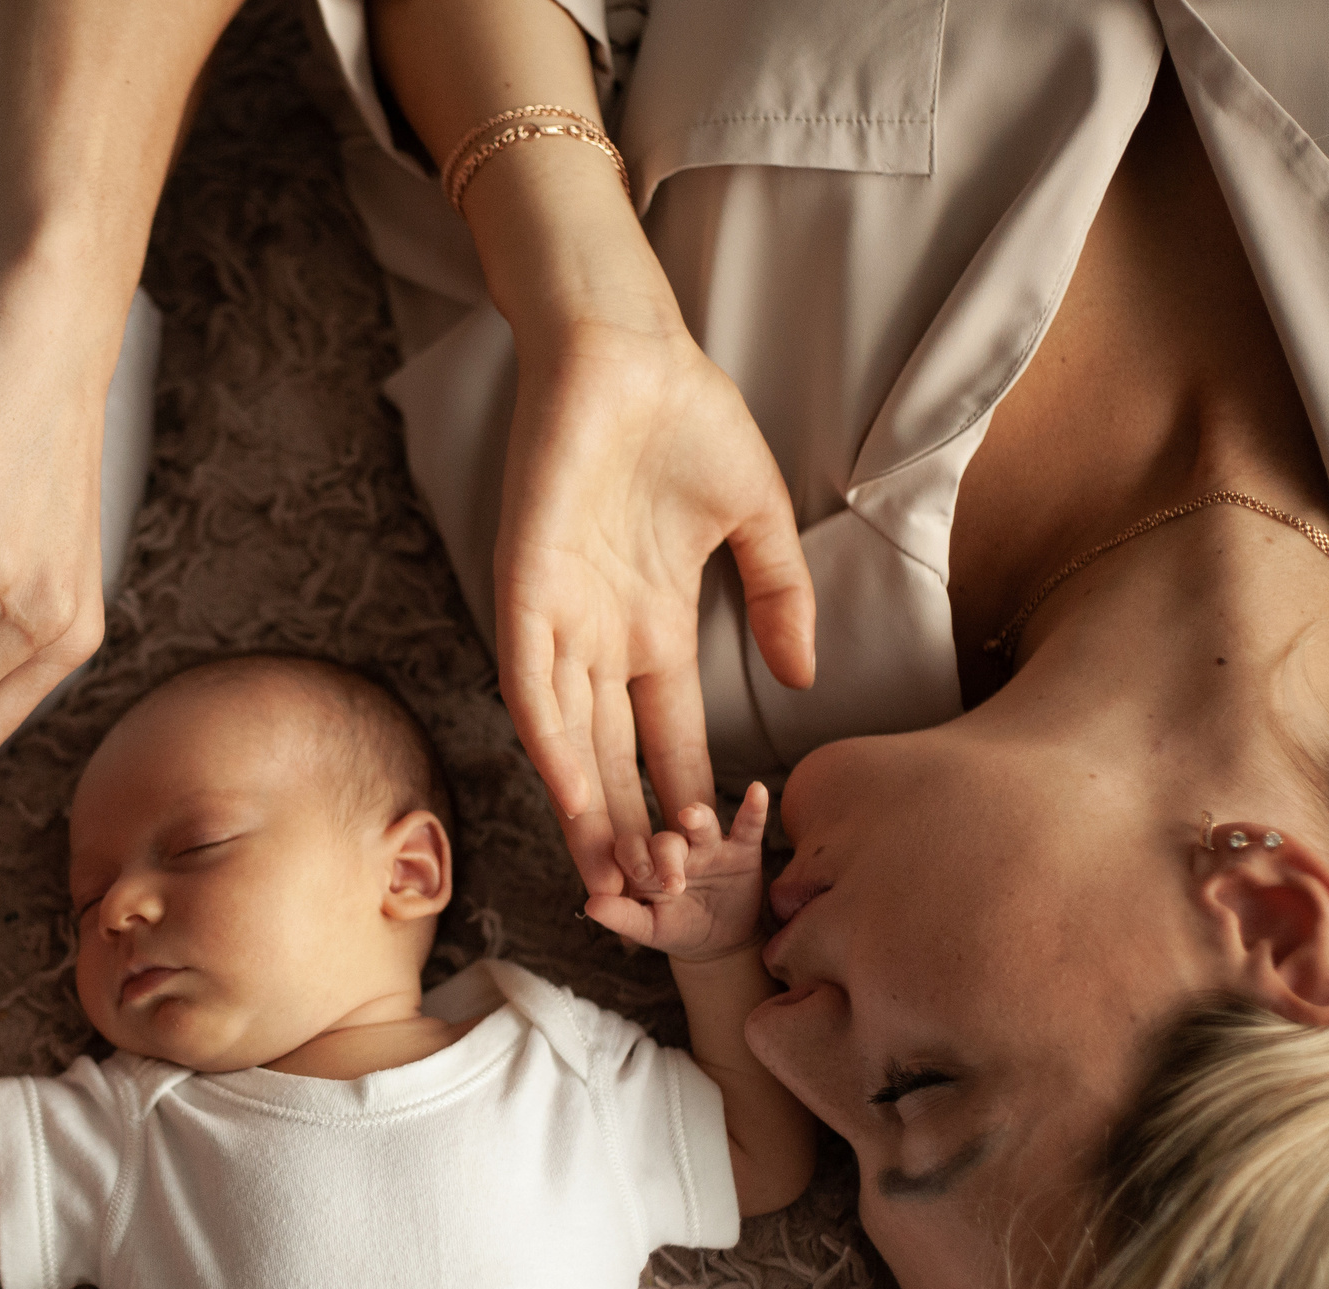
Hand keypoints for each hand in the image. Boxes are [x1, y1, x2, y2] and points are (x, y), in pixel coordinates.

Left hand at [496, 319, 813, 898]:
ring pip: (570, 742)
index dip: (689, 800)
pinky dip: (549, 741)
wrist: (625, 346)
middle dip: (636, 833)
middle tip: (660, 903)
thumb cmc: (684, 419)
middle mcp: (602, 639)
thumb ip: (782, 599)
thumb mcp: (756, 520)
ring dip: (592, 812)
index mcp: (652, 629)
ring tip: (615, 880)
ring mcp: (561, 618)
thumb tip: (804, 679)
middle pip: (615, 762)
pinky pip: (531, 680)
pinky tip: (567, 795)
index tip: (716, 861)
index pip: (670, 740)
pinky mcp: (524, 588)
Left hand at [584, 782, 770, 962]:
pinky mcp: (742, 849)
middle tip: (674, 883)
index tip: (639, 875)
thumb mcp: (648, 928)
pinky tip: (758, 791)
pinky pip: (748, 825)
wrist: (719, 944)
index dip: (632, 857)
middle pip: (666, 840)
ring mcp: (708, 845)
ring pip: (701, 823)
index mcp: (646, 862)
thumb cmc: (676, 929)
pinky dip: (754, 809)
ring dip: (697, 817)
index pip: (631, 849)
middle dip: (667, 858)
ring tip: (691, 815)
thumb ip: (621, 916)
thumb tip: (589, 905)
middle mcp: (675, 846)